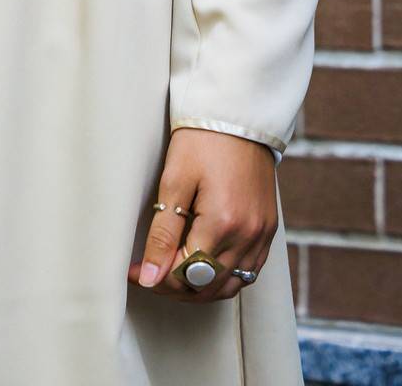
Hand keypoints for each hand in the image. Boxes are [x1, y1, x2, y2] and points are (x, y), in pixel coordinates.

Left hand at [128, 128, 277, 303]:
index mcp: (221, 223)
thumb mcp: (174, 182)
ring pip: (229, 286)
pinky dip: (224, 277)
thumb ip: (162, 235)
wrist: (238, 115)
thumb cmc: (202, 141)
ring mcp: (261, 235)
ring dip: (199, 287)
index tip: (132, 271)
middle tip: (148, 272)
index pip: (184, 275)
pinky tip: (204, 265)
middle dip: (173, 286)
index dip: (154, 277)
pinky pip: (248, 271)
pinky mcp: (268, 230)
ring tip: (171, 271)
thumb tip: (148, 277)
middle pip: (206, 286)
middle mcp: (247, 236)